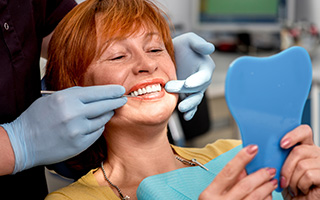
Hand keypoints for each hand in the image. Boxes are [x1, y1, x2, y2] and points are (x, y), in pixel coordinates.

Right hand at [1, 85, 126, 173]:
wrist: (23, 142)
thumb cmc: (37, 118)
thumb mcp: (53, 98)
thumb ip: (74, 95)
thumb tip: (96, 94)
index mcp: (66, 99)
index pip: (97, 92)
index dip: (111, 91)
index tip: (120, 90)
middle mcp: (74, 114)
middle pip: (104, 105)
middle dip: (116, 101)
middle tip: (123, 99)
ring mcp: (78, 130)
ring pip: (102, 120)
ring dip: (107, 114)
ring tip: (107, 111)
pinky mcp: (80, 144)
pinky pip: (97, 132)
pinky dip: (98, 127)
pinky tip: (95, 124)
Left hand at [165, 33, 214, 120]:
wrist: (170, 55)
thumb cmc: (182, 46)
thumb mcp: (189, 40)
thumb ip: (199, 43)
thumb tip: (210, 48)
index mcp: (205, 67)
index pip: (203, 76)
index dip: (197, 81)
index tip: (188, 84)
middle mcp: (202, 80)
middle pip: (197, 89)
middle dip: (185, 91)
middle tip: (170, 88)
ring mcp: (195, 89)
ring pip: (195, 99)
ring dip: (189, 105)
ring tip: (181, 108)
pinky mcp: (187, 95)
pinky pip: (191, 105)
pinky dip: (190, 112)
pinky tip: (186, 116)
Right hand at [199, 145, 277, 199]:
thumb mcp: (213, 194)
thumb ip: (226, 181)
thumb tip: (243, 166)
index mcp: (209, 194)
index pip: (228, 171)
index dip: (241, 158)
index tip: (253, 148)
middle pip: (245, 185)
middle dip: (260, 175)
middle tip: (270, 169)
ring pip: (255, 197)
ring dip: (267, 188)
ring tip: (272, 181)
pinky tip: (268, 195)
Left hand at [280, 125, 319, 198]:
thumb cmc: (290, 186)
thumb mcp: (282, 167)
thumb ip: (279, 154)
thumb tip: (265, 147)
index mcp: (306, 147)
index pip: (304, 131)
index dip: (293, 135)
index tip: (282, 144)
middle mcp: (317, 153)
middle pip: (299, 151)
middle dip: (286, 167)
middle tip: (283, 180)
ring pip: (302, 165)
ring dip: (292, 179)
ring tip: (293, 187)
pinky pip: (308, 175)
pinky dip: (300, 185)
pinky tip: (301, 190)